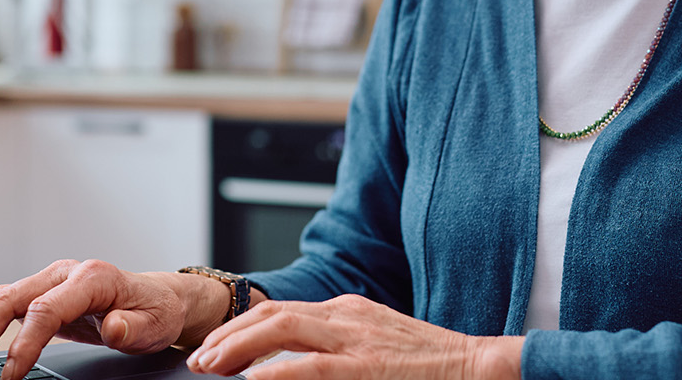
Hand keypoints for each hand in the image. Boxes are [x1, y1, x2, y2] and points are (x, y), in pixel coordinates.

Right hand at [0, 260, 197, 379]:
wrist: (157, 298)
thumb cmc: (154, 312)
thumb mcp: (154, 325)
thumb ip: (132, 327)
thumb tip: (114, 326)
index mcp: (91, 278)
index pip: (46, 309)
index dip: (24, 342)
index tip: (12, 373)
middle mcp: (63, 274)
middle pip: (10, 297)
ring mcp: (48, 280)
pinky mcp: (38, 291)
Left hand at [184, 295, 521, 379]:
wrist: (481, 367)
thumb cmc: (431, 367)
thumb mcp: (379, 347)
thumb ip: (340, 352)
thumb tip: (294, 370)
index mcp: (349, 310)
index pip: (284, 309)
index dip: (243, 325)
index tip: (217, 346)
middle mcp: (347, 316)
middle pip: (273, 312)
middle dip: (230, 334)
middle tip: (200, 359)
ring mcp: (357, 337)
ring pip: (281, 328)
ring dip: (237, 347)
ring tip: (210, 368)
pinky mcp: (367, 365)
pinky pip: (309, 366)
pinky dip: (273, 374)